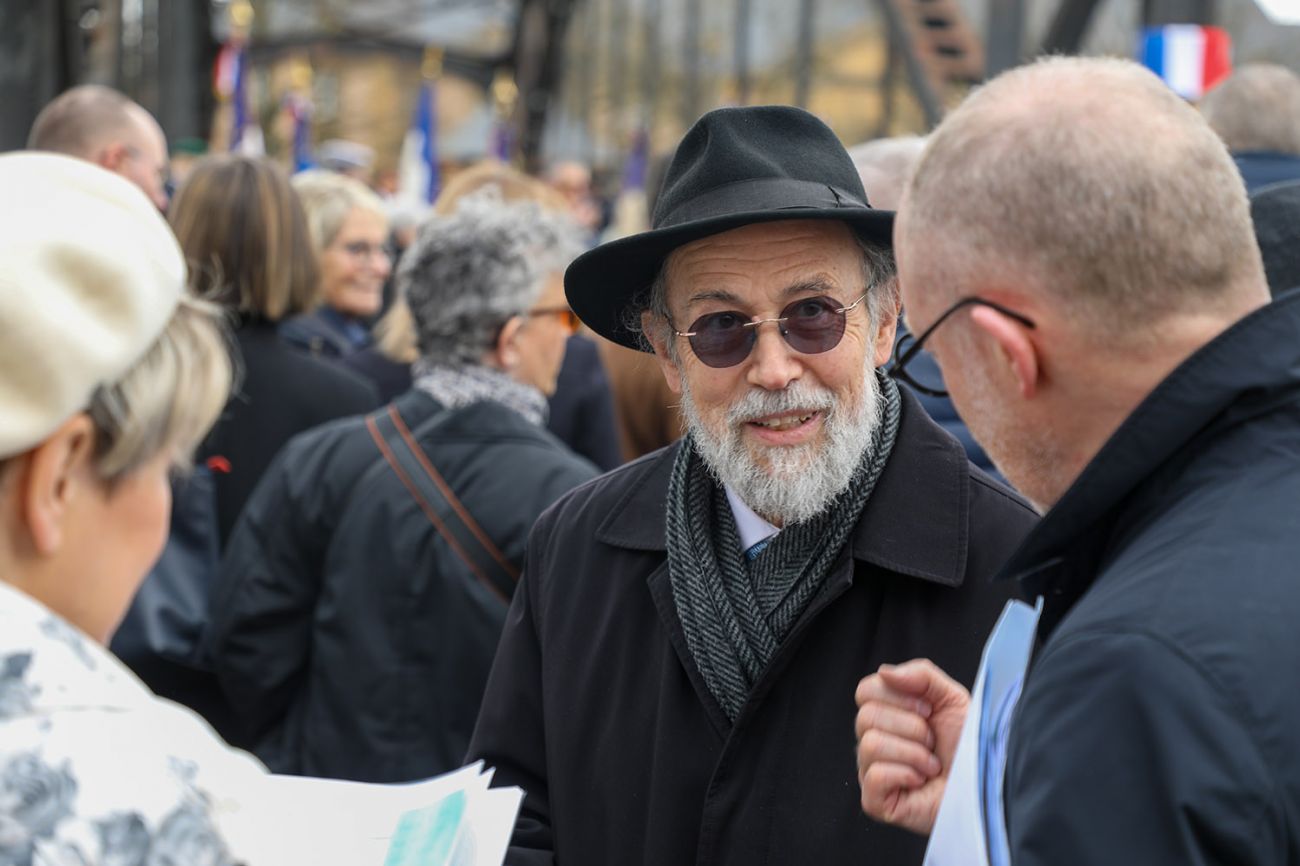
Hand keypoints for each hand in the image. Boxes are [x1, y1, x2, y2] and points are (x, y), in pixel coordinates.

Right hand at [854, 659, 969, 834]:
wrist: (987, 785)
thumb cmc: (969, 747)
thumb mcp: (952, 699)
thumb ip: (921, 674)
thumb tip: (885, 672)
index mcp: (887, 715)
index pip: (865, 690)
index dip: (899, 697)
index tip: (929, 711)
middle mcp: (874, 741)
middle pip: (866, 716)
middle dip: (911, 728)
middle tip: (932, 742)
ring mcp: (870, 772)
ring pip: (871, 744)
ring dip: (913, 753)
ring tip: (931, 765)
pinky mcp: (875, 801)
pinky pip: (874, 775)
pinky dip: (905, 775)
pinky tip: (921, 782)